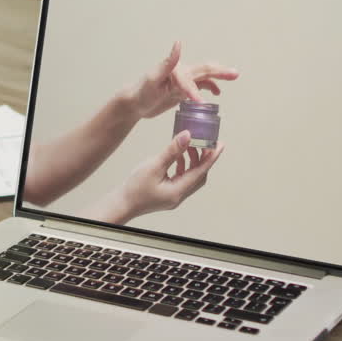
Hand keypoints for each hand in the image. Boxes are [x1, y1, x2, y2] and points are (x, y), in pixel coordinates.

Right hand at [86, 131, 224, 224]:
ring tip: (189, 146)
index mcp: (178, 191)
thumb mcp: (154, 166)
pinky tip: (178, 158)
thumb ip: (172, 151)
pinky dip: (183, 167)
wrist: (121, 204)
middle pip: (199, 176)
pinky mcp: (168, 194)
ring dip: (193, 162)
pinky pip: (182, 179)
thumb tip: (187, 136)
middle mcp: (179, 196)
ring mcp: (174, 197)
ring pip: (191, 177)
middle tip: (206, 143)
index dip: (212, 157)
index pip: (201, 171)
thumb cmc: (134, 188)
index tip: (220, 144)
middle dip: (204, 159)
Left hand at [123, 41, 238, 118]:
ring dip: (218, 77)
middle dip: (221, 72)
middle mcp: (181, 73)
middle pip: (205, 70)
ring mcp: (182, 81)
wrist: (133, 102)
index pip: (191, 80)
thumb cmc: (140, 92)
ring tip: (233, 77)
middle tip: (235, 74)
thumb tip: (178, 43)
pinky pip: (199, 86)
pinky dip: (208, 88)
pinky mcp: (181, 90)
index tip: (201, 103)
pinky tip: (215, 93)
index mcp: (176, 70)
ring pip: (204, 77)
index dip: (196, 91)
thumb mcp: (153, 78)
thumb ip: (168, 62)